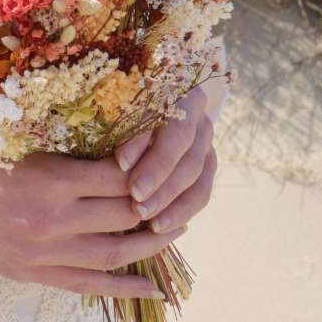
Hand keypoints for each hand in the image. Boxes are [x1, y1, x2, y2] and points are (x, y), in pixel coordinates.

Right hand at [0, 133, 187, 300]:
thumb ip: (59, 140)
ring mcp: (41, 253)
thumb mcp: (12, 133)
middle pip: (126, 214)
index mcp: (50, 179)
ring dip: (151, 243)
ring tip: (176, 229)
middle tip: (181, 187)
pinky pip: (87, 285)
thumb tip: (106, 131)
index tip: (165, 144)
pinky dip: (123, 287)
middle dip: (159, 201)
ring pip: (115, 253)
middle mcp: (53, 222)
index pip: (121, 174)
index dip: (148, 160)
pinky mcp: (27, 273)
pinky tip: (152, 287)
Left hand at [113, 84, 217, 233]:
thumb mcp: (123, 103)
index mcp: (183, 94)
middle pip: (187, 154)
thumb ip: (123, 124)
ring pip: (197, 178)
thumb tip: (114, 159)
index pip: (170, 123)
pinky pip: (201, 194)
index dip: (148, 145)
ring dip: (172, 202)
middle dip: (160, 180)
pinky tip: (160, 226)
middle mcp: (200, 119)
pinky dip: (181, 212)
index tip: (120, 163)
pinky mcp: (206, 168)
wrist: (151, 104)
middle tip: (135, 201)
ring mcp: (207, 145)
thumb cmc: (124, 100)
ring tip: (146, 220)